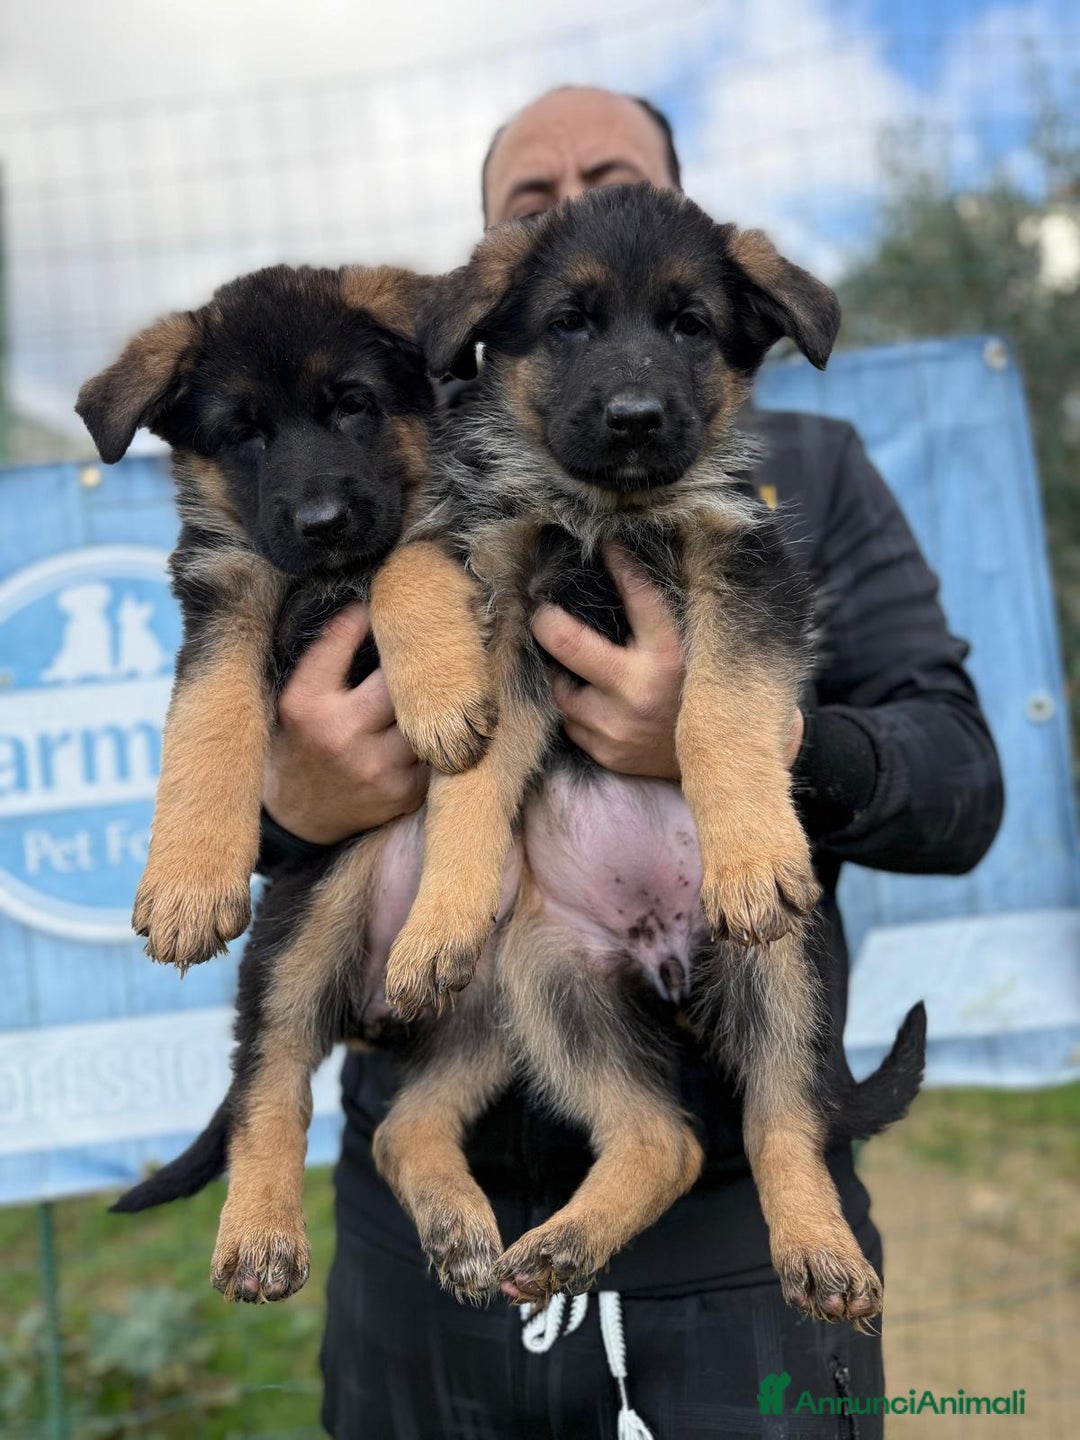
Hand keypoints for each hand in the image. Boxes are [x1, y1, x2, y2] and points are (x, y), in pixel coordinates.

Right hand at [263, 604, 428, 844]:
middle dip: (418, 657)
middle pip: (401, 679)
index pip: (343, 643)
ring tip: (454, 672)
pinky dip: (443, 730)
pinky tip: (447, 716)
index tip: (381, 608)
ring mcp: (378, 769)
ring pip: (429, 713)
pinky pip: (439, 747)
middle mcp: (342, 737)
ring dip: (439, 695)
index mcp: (308, 706)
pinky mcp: (406, 792)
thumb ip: (328, 658)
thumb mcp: (297, 699)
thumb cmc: (301, 744)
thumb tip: (369, 608)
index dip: (368, 619)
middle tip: (438, 634)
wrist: (300, 817)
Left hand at [531, 545, 805, 779]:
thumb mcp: (698, 647)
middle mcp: (639, 691)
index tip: (608, 545)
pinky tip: (594, 699)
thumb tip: (634, 557)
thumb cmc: (707, 690)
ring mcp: (619, 728)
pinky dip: (579, 709)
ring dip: (564, 673)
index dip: (620, 562)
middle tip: (542, 610)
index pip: (637, 594)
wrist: (727, 757)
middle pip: (564, 641)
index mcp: (670, 655)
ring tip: (574, 661)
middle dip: (546, 620)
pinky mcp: (609, 755)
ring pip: (561, 689)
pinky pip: (572, 725)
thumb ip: (668, 614)